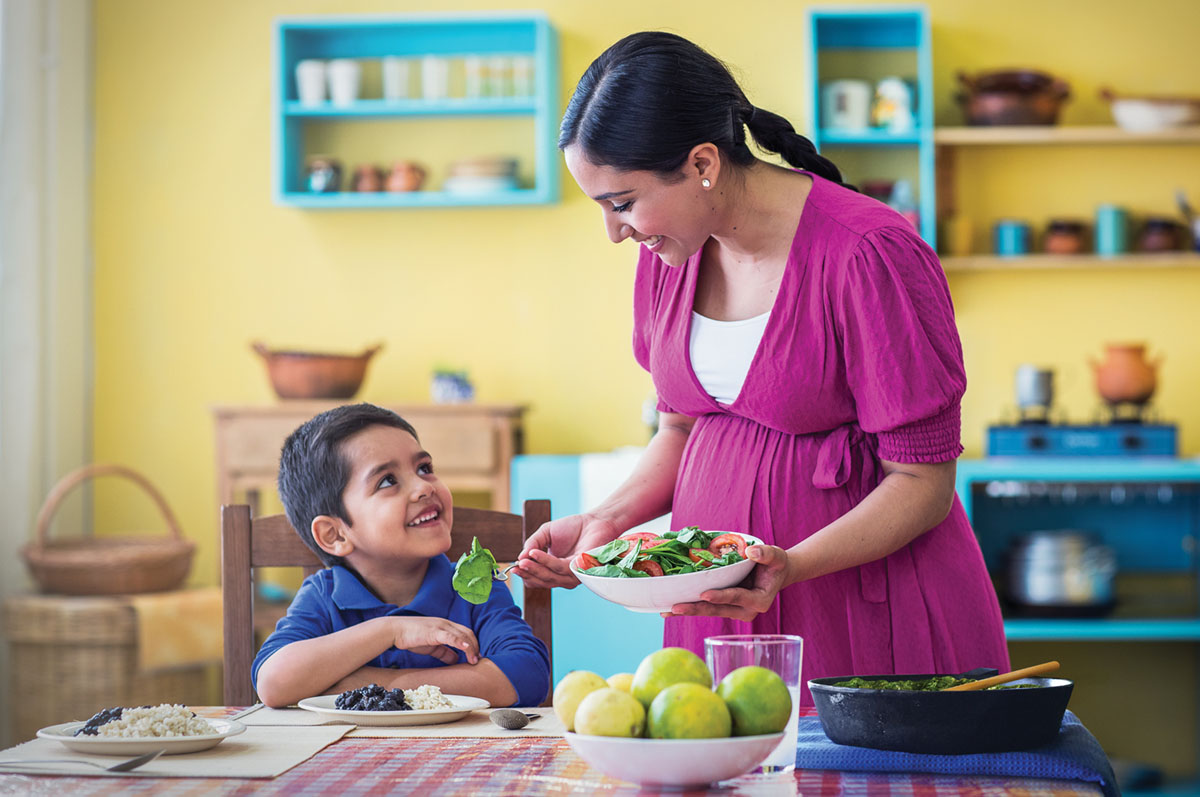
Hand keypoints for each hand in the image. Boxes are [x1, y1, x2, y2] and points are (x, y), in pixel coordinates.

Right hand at [390, 617, 479, 664]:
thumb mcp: (432, 646)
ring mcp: (441, 626)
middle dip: (475, 647)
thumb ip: (444, 652)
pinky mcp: (434, 631)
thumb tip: (455, 660)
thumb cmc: (412, 637)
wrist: (396, 631)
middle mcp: (446, 624)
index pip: (465, 633)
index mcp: (446, 626)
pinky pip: (451, 636)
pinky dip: (460, 642)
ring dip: (470, 648)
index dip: (473, 645)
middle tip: (478, 660)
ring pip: (462, 635)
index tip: (477, 656)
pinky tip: (466, 648)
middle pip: (467, 633)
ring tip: (474, 660)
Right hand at [511, 513, 619, 588]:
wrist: (593, 521)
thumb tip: (519, 558)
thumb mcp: (545, 534)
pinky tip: (535, 553)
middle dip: (527, 574)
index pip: (537, 580)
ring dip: (534, 569)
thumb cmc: (573, 528)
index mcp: (554, 570)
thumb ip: (532, 544)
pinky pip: (558, 567)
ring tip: (523, 561)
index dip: (525, 575)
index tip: (513, 568)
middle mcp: (563, 576)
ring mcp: (572, 575)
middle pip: (541, 582)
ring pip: (549, 577)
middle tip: (516, 567)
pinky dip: (545, 561)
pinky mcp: (579, 568)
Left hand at [666, 545, 792, 620]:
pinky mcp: (724, 608)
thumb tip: (750, 551)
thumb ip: (766, 554)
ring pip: (708, 611)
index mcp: (759, 600)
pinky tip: (671, 608)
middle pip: (717, 609)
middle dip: (696, 608)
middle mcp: (745, 610)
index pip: (737, 597)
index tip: (704, 594)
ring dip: (688, 610)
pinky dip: (690, 606)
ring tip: (666, 611)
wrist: (775, 574)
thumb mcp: (775, 556)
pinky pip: (706, 608)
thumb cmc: (775, 564)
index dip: (721, 596)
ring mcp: (733, 611)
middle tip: (675, 608)